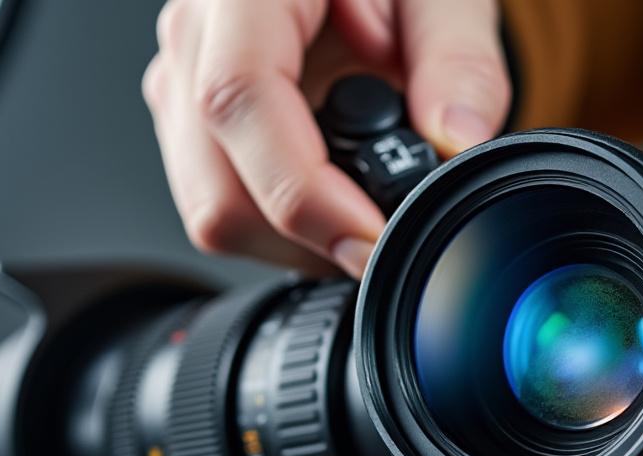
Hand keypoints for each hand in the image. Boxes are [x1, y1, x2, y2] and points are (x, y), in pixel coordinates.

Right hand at [142, 0, 509, 276]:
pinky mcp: (192, 118)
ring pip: (214, 208)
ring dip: (301, 234)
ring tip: (366, 186)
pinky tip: (336, 180)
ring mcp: (183, 79)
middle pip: (216, 182)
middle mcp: (195, 33)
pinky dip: (288, 223)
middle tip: (387, 225)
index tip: (369, 235)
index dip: (303, 188)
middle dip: (310, 233)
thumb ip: (459, 59)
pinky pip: (223, 201)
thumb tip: (456, 141)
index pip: (238, 97)